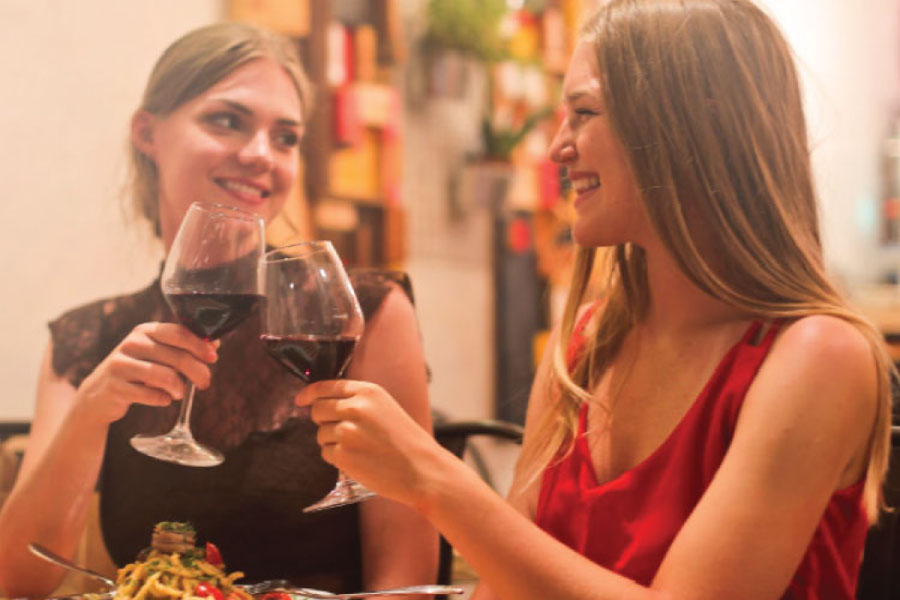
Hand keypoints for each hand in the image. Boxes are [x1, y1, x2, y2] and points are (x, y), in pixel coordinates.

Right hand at [76, 322, 217, 423]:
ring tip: (180, 393)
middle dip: (197, 371)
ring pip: (165, 376)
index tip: (214, 357)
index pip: (179, 333)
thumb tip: (215, 344)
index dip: (200, 345)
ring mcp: (120, 364)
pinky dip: (162, 399)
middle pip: (177, 356)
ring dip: (179, 388)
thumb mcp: (157, 354)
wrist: (99, 393)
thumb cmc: (137, 371)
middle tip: (205, 383)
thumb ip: (183, 348)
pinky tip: (163, 399)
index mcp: (145, 331)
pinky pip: (150, 395)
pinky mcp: (115, 386)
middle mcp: (132, 343)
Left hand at [295, 380, 446, 507]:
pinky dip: (336, 458)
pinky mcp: (343, 455)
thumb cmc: (406, 441)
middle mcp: (355, 408)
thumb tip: (321, 404)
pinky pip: (326, 453)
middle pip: (317, 409)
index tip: (301, 400)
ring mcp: (347, 432)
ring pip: (321, 433)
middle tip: (340, 430)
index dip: (309, 393)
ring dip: (332, 441)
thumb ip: (357, 402)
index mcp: (368, 392)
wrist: (422, 469)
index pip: (326, 387)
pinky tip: (358, 460)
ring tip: (359, 448)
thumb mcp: (385, 408)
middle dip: (322, 420)